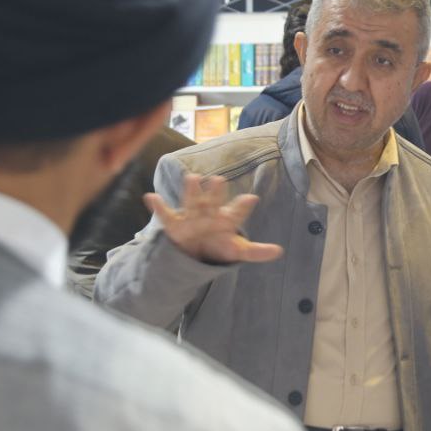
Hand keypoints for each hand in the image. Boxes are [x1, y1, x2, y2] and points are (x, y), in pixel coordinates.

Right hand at [144, 173, 282, 264]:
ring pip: (192, 200)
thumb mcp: (238, 250)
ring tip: (193, 178)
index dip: (243, 206)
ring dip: (192, 189)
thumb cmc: (219, 245)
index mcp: (226, 218)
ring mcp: (191, 215)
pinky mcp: (175, 224)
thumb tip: (279, 251)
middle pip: (214, 199)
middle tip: (220, 180)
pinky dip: (158, 206)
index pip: (237, 211)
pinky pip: (165, 214)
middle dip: (216, 191)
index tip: (251, 199)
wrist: (196, 251)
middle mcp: (209, 211)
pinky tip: (150, 197)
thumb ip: (256, 251)